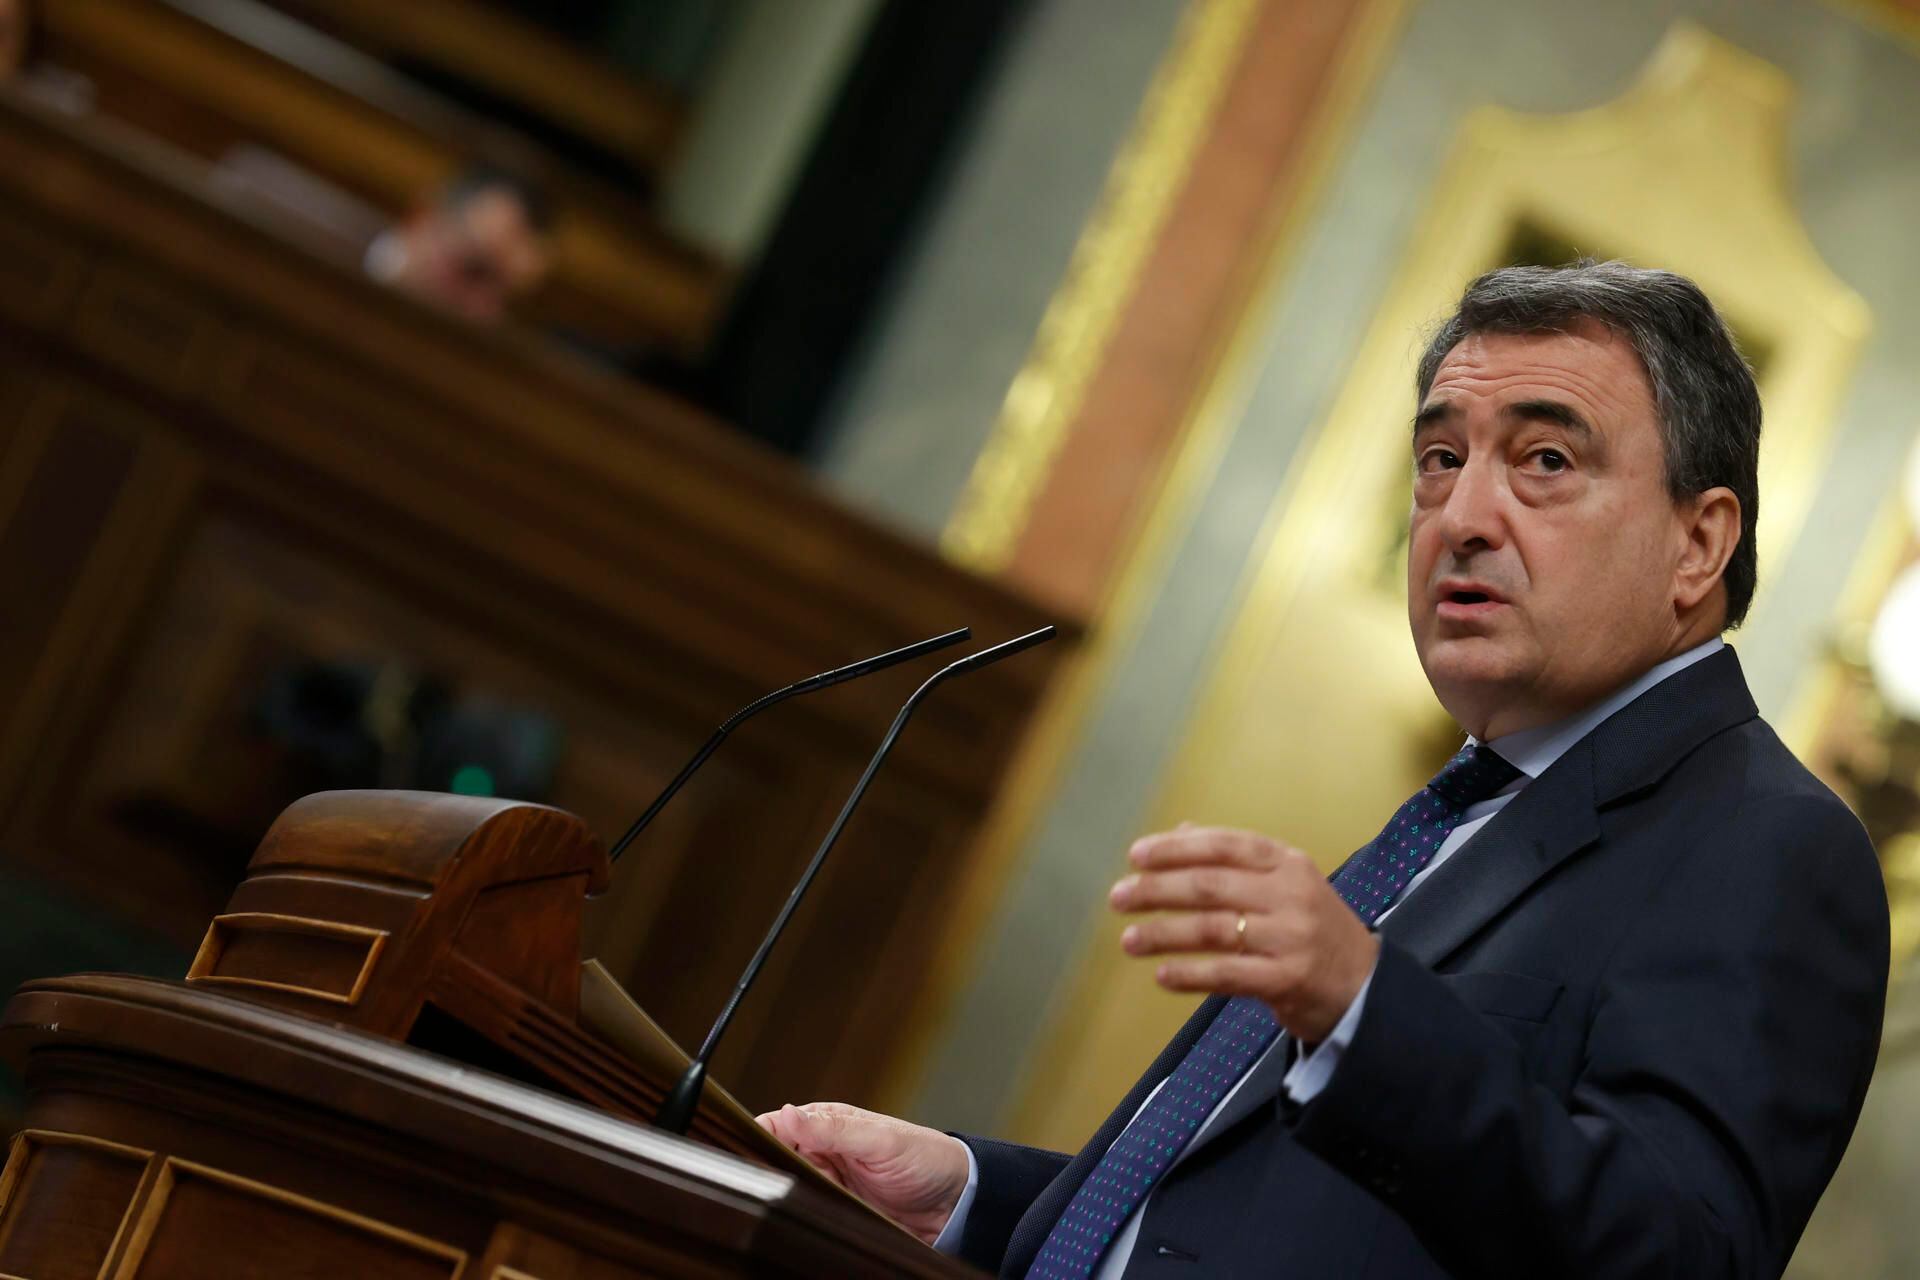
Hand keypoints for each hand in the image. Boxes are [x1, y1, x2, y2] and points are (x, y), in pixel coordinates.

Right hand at [755, 1101, 970, 1243]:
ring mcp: (828, 1183)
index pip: (776, 1126)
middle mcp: (822, 1152)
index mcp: (827, 1124)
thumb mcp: (879, 1140)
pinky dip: (809, 1218)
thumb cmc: (925, 1158)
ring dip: (795, 1199)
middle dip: (775, 1175)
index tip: (749, 1156)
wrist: (956, 1203)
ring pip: (790, 1192)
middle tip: (789, 1184)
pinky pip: (810, 1215)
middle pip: (776, 1163)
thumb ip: (833, 1128)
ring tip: (816, 1200)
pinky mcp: (837, 1211)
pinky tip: (818, 1218)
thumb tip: (788, 1113)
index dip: (757, 1139)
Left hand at [1110, 826, 1378, 1042]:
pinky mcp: (1288, 980)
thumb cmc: (1313, 928)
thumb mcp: (1284, 883)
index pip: (1224, 845)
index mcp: (1287, 863)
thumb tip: (1178, 832)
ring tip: (1129, 940)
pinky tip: (1162, 975)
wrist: (1364, 986)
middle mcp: (1291, 894)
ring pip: (1213, 929)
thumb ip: (1234, 860)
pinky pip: (1228, 974)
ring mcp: (1291, 938)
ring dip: (1164, 934)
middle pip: (1210, 885)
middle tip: (1119, 897)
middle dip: (1157, 890)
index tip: (1136, 856)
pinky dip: (1191, 974)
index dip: (1176, 848)